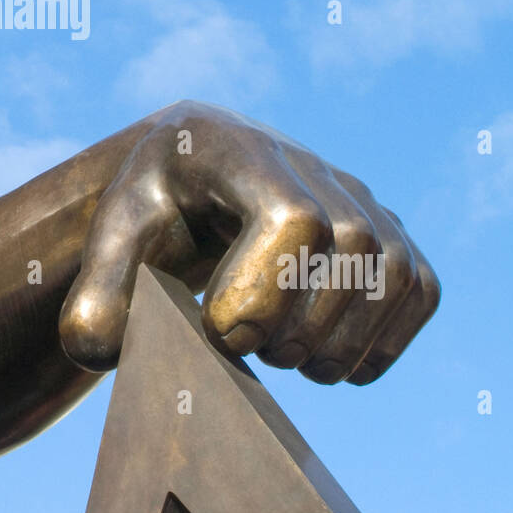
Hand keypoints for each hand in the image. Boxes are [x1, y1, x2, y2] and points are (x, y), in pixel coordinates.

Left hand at [58, 101, 439, 383]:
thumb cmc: (152, 211)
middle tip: (246, 353)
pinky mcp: (386, 233)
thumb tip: (98, 348)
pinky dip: (384, 339)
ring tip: (286, 362)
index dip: (266, 289)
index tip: (219, 333)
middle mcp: (308, 163)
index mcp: (234, 150)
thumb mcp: (109, 241)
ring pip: (390, 270)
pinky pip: (417, 287)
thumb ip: (94, 294)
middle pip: (347, 246)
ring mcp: (356, 196)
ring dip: (343, 339)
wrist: (191, 180)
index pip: (290, 214)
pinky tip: (332, 362)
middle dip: (300, 324)